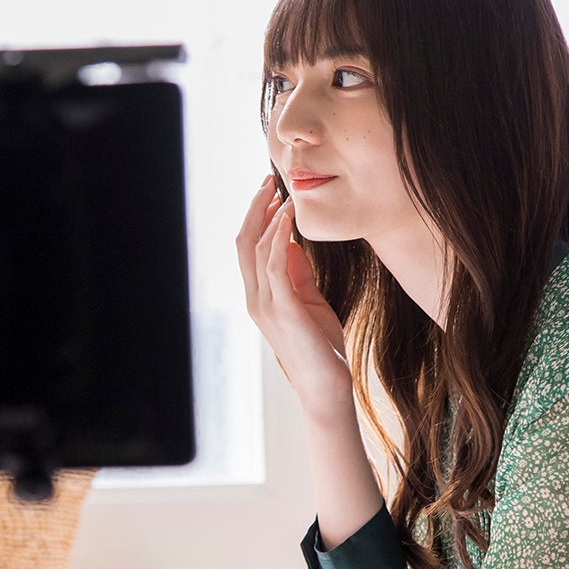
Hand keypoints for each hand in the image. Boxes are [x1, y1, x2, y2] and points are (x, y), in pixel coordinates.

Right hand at [236, 174, 353, 416]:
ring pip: (254, 249)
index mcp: (259, 296)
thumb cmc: (321, 347)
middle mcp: (255, 298)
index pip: (247, 248)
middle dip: (255, 209)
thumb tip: (292, 243)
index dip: (256, 218)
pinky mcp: (283, 309)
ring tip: (281, 194)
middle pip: (243, 242)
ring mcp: (265, 305)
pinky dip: (279, 237)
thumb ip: (298, 273)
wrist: (326, 387)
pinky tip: (290, 220)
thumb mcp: (309, 301)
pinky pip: (274, 265)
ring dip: (267, 217)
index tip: (271, 194)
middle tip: (268, 182)